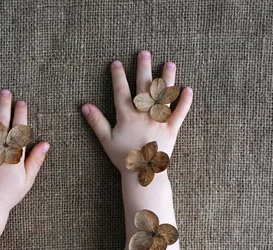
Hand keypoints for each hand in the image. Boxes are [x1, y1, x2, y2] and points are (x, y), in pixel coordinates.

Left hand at [0, 90, 49, 214]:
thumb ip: (36, 160)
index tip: (21, 102)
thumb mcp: (27, 179)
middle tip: (5, 91)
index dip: (20, 113)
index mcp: (13, 155)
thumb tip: (46, 143)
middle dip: (3, 104)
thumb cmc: (10, 194)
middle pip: (0, 121)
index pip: (18, 128)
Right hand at [81, 51, 192, 171]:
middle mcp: (143, 114)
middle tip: (144, 53)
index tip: (116, 63)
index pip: (121, 90)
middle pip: (143, 86)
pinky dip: (184, 102)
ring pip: (163, 95)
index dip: (118, 75)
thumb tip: (84, 106)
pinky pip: (180, 113)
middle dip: (143, 68)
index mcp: (126, 115)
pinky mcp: (172, 129)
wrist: (142, 173)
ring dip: (167, 78)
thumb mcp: (106, 139)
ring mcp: (158, 120)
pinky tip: (188, 89)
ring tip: (169, 64)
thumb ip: (96, 121)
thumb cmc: (123, 157)